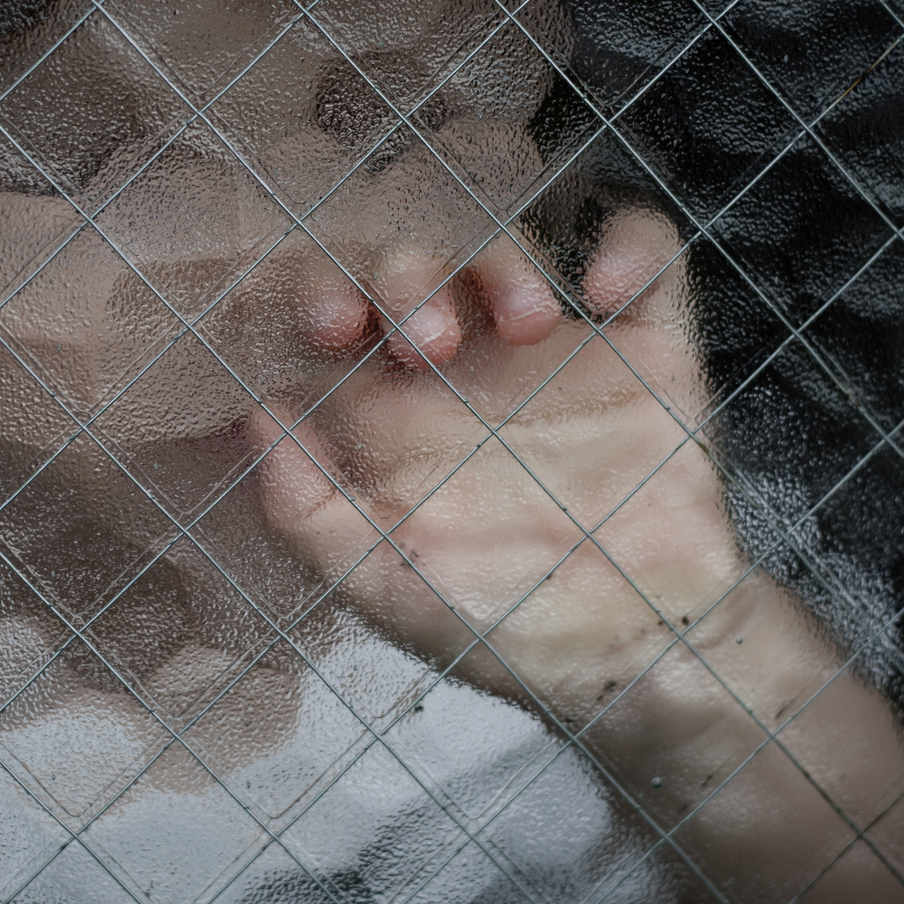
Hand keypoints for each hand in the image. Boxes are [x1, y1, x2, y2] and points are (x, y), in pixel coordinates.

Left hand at [255, 207, 758, 720]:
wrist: (641, 659)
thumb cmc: (503, 633)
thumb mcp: (384, 586)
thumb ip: (307, 509)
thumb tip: (253, 413)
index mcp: (396, 416)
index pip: (342, 313)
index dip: (323, 293)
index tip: (328, 325)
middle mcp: (469, 371)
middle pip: (418, 264)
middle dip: (407, 275)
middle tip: (426, 340)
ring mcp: (558, 355)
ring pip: (511, 247)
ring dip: (503, 260)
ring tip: (525, 321)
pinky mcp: (649, 352)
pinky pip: (647, 256)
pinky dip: (630, 244)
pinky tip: (607, 288)